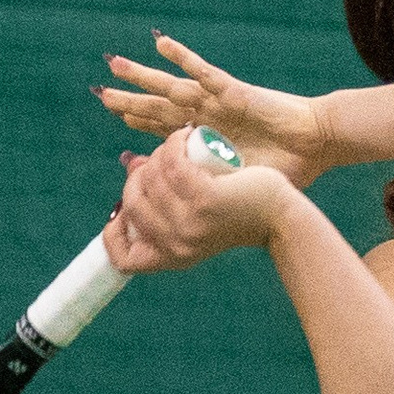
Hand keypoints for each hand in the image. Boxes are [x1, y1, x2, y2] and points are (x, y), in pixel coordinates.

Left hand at [96, 36, 330, 186]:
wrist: (316, 146)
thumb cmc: (284, 169)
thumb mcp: (239, 184)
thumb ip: (214, 189)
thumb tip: (190, 210)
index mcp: (208, 139)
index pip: (165, 129)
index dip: (140, 120)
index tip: (115, 115)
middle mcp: (208, 117)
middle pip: (159, 106)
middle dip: (129, 99)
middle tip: (100, 92)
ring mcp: (218, 103)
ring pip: (172, 86)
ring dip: (143, 76)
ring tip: (115, 65)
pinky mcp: (234, 92)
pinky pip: (204, 72)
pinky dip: (183, 58)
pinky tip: (161, 44)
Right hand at [102, 126, 293, 274]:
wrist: (280, 214)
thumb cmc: (238, 211)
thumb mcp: (196, 213)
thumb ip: (164, 197)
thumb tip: (130, 164)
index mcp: (171, 257)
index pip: (124, 259)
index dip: (113, 235)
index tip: (121, 211)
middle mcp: (177, 245)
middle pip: (132, 203)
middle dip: (141, 176)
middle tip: (164, 161)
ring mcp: (190, 223)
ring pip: (151, 178)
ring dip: (160, 153)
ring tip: (179, 146)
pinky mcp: (205, 199)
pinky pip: (172, 163)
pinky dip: (175, 143)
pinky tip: (186, 135)